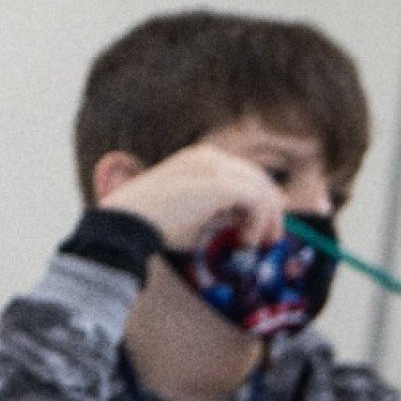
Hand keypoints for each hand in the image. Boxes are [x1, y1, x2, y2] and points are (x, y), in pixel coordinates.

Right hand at [100, 143, 286, 249]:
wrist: (126, 222)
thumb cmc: (151, 224)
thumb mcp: (191, 216)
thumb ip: (219, 214)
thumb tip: (245, 222)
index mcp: (198, 160)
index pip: (243, 174)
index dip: (260, 198)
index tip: (266, 224)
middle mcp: (209, 157)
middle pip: (258, 178)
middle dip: (271, 208)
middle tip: (273, 236)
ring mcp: (214, 167)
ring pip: (261, 187)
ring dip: (268, 218)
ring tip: (259, 243)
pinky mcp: (219, 183)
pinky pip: (256, 199)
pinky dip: (260, 221)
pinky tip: (247, 240)